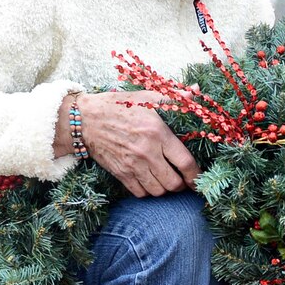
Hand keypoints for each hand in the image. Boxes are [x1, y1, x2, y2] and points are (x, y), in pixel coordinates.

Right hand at [57, 91, 198, 197]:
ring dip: (165, 189)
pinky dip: (148, 192)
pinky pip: (140, 193)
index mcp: (158, 133)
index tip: (198, 178)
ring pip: (158, 191)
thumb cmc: (119, 106)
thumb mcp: (147, 97)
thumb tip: (196, 91)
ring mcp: (132, 165)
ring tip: (167, 180)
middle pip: (173, 183)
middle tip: (183, 179)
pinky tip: (150, 182)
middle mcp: (147, 153)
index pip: (185, 162)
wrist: (85, 119)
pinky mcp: (120, 173)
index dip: (196, 175)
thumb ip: (175, 98)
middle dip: (182, 184)